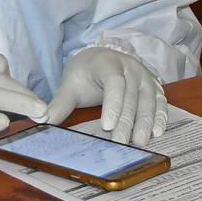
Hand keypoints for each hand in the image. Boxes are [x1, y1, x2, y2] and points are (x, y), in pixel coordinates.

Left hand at [45, 47, 166, 145]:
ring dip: (145, 122)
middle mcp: (130, 68)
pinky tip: (158, 131)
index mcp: (108, 64)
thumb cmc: (85, 73)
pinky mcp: (153, 85)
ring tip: (140, 142)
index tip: (107, 126)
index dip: (113, 104)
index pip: (114, 84)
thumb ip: (59, 104)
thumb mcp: (70, 85)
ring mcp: (144, 76)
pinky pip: (160, 101)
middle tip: (121, 143)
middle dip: (127, 121)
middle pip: (131, 96)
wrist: (102, 57)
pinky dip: (160, 116)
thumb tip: (40, 121)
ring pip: (148, 100)